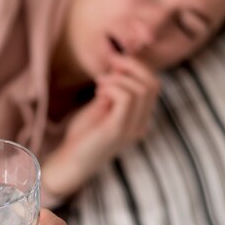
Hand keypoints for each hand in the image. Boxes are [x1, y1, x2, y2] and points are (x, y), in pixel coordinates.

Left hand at [42, 54, 159, 198]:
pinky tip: (99, 93)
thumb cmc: (84, 135)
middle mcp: (142, 124)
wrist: (70, 161)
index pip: (153, 84)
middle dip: (132, 65)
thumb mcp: (101, 106)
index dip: (137, 66)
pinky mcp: (118, 129)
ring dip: (118, 78)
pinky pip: (126, 98)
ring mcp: (132, 128)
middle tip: (110, 64)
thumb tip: (120, 65)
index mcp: (140, 118)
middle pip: (153, 84)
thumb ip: (114, 89)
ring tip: (100, 84)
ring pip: (141, 89)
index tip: (114, 62)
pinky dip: (112, 88)